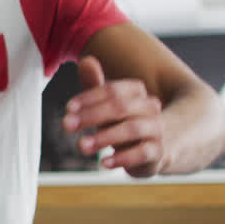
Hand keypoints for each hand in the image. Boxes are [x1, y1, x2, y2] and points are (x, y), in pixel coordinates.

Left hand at [62, 56, 164, 176]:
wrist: (152, 150)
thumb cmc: (122, 123)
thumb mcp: (106, 106)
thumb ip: (95, 85)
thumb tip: (86, 60)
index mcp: (137, 92)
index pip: (112, 90)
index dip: (89, 98)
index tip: (68, 108)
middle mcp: (150, 108)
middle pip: (121, 106)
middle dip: (91, 116)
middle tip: (66, 125)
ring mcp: (156, 130)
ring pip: (132, 129)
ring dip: (103, 137)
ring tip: (81, 146)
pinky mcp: (158, 152)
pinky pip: (143, 153)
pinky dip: (123, 158)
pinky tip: (104, 163)